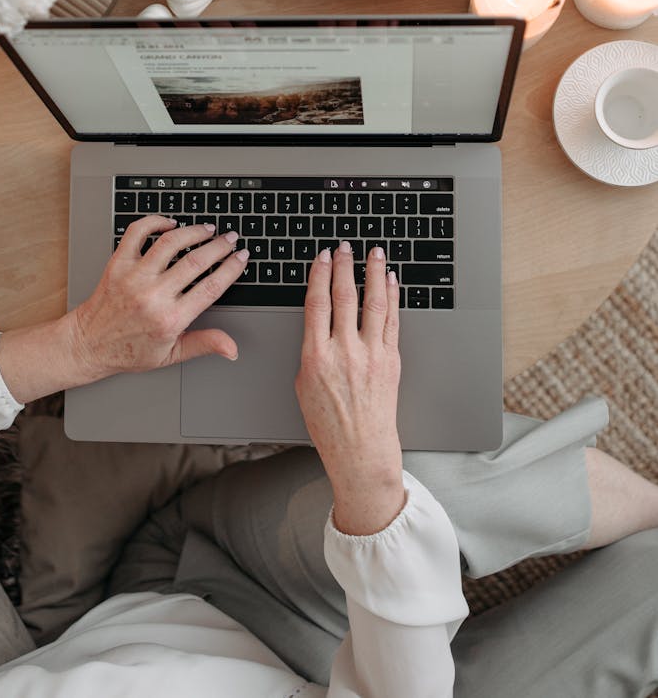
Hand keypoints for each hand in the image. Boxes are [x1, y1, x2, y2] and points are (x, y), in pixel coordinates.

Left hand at [0, 216, 247, 402]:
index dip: (231, 268)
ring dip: (194, 231)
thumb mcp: (171, 355)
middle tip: (230, 238)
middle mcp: (153, 296)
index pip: (211, 287)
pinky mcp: (118, 264)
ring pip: (171, 243)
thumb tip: (232, 347)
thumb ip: (204, 344)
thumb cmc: (129, 351)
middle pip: (196, 261)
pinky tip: (169, 223)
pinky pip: (137, 233)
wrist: (88, 345)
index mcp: (170, 320)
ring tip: (207, 229)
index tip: (241, 257)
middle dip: (220, 246)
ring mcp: (134, 277)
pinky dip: (154, 222)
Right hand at [295, 242, 404, 534]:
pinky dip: (392, 297)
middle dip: (345, 267)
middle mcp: (345, 352)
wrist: (361, 450)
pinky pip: (393, 320)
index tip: (322, 258)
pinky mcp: (391, 360)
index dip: (319, 275)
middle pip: (345, 296)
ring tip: (374, 254)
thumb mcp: (304, 384)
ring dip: (374, 273)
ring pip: (374, 302)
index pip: (317, 303)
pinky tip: (391, 282)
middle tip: (345, 247)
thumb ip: (311, 349)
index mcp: (316, 357)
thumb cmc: (329, 424)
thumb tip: (320, 321)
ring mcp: (371, 354)